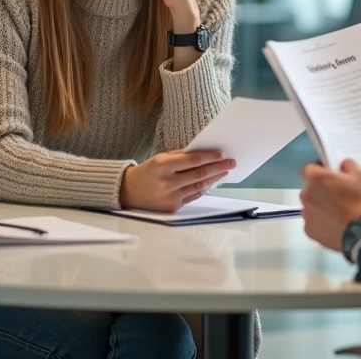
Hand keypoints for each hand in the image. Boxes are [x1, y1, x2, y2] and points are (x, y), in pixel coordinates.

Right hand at [119, 150, 234, 211]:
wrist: (128, 191)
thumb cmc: (148, 171)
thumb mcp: (161, 158)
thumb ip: (181, 156)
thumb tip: (205, 154)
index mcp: (163, 166)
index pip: (193, 160)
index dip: (210, 157)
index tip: (222, 154)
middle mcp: (167, 182)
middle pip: (199, 174)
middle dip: (218, 167)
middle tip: (231, 162)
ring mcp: (170, 197)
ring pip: (199, 186)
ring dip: (214, 178)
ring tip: (224, 171)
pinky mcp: (172, 207)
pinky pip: (193, 196)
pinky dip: (203, 188)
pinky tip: (212, 181)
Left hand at [299, 159, 360, 252]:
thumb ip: (348, 165)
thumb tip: (342, 165)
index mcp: (316, 178)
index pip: (309, 168)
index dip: (320, 171)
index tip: (331, 176)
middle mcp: (306, 195)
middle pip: (310, 189)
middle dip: (320, 190)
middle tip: (338, 196)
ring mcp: (306, 215)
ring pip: (311, 206)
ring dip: (320, 207)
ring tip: (338, 213)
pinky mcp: (309, 231)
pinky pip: (314, 223)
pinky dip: (321, 223)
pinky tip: (335, 225)